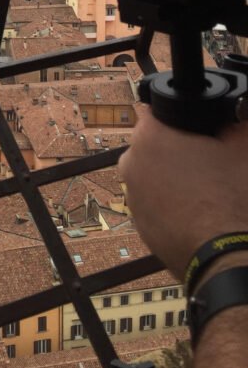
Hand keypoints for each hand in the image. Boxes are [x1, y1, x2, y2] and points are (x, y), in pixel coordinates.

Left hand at [118, 107, 247, 281]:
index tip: (191, 126)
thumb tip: (238, 114)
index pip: (152, 110)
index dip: (174, 115)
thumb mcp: (241, 149)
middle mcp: (131, 161)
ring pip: (151, 174)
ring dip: (169, 177)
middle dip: (172, 148)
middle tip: (203, 159)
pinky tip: (194, 210)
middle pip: (151, 143)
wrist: (224, 257)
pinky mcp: (138, 223)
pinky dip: (167, 203)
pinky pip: (152, 202)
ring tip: (202, 189)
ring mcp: (131, 194)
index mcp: (149, 135)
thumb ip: (236, 123)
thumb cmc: (230, 198)